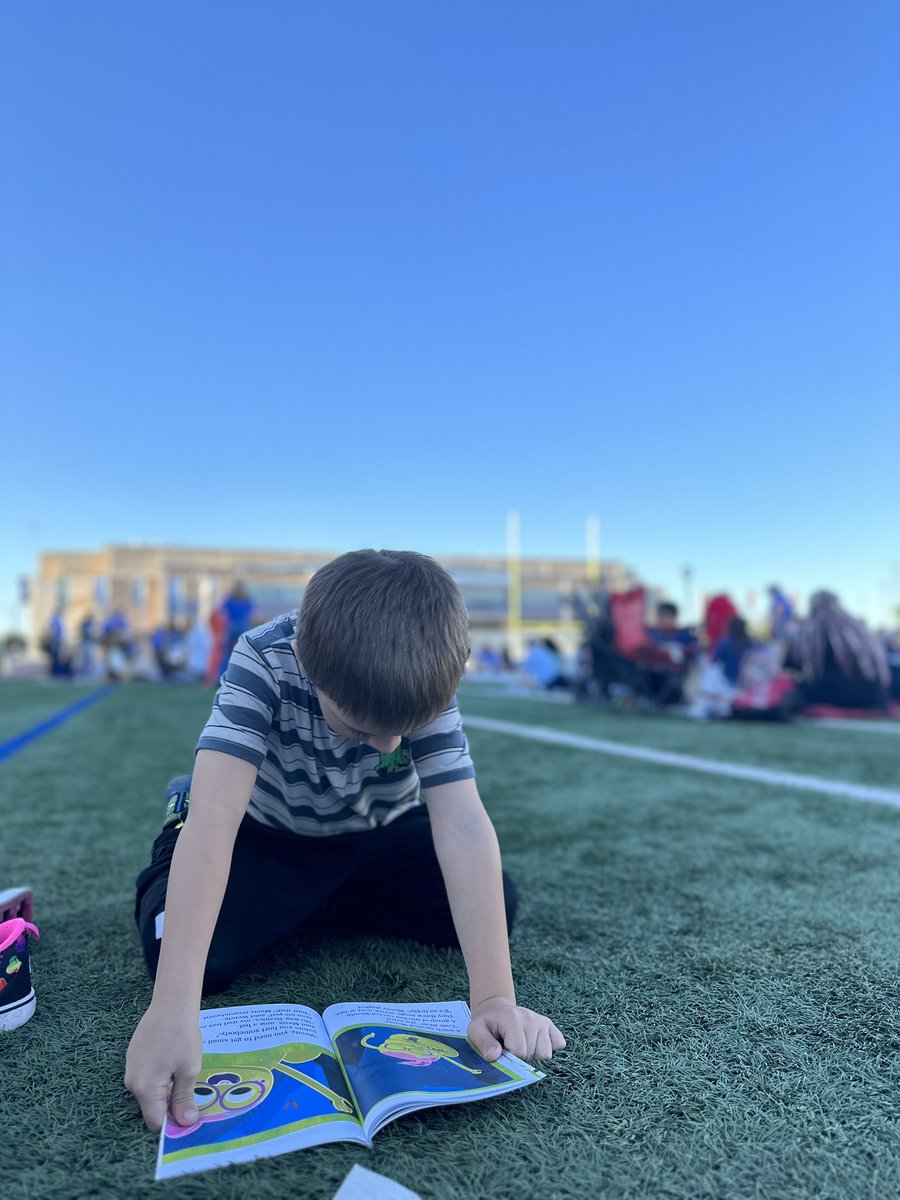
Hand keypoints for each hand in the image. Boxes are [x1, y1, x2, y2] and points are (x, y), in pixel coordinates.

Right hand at [124, 1003, 202, 1131]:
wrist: (171, 1003)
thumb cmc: (182, 1037)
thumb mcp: (188, 1070)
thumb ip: (184, 1099)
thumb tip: (185, 1124)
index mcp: (145, 1089)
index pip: (155, 1122)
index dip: (172, 1125)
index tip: (190, 1118)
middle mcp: (131, 1082)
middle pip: (151, 1107)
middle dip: (170, 1106)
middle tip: (191, 1093)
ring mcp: (129, 1068)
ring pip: (149, 1092)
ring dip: (165, 1090)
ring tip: (184, 1074)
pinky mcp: (132, 1056)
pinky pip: (146, 1077)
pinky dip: (159, 1077)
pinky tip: (173, 1061)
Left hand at [467, 996, 565, 1061]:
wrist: (496, 1010)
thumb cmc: (486, 1023)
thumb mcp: (476, 1030)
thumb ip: (483, 1043)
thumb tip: (494, 1056)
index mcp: (513, 1019)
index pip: (520, 1052)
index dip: (510, 1058)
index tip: (502, 1051)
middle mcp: (531, 1018)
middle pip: (533, 1054)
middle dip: (521, 1058)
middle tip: (509, 1047)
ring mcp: (541, 1021)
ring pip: (546, 1054)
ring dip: (533, 1055)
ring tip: (520, 1045)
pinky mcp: (549, 1025)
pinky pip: (559, 1044)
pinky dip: (548, 1048)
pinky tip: (534, 1043)